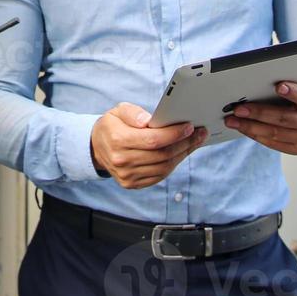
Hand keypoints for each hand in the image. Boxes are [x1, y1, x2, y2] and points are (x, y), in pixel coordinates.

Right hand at [90, 102, 207, 189]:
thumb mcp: (118, 111)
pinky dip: (173, 164)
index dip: (174, 134)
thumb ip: (133, 113)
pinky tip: (181, 153)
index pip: (153, 140)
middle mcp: (122, 161)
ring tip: (194, 142)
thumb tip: (150, 120)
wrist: (97, 148)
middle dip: (184, 144)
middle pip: (162, 155)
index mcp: (118, 140)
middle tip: (199, 133)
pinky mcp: (132, 184)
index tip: (189, 127)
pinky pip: (159, 176)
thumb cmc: (112, 126)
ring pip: (164, 167)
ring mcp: (127, 175)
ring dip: (183, 154)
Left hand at [223, 80, 296, 154]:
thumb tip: (265, 65)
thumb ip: (290, 76)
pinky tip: (243, 128)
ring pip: (274, 133)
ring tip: (232, 120)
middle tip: (238, 108)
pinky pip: (273, 143)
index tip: (279, 86)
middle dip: (258, 113)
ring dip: (250, 127)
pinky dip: (255, 135)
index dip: (293, 92)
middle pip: (283, 118)